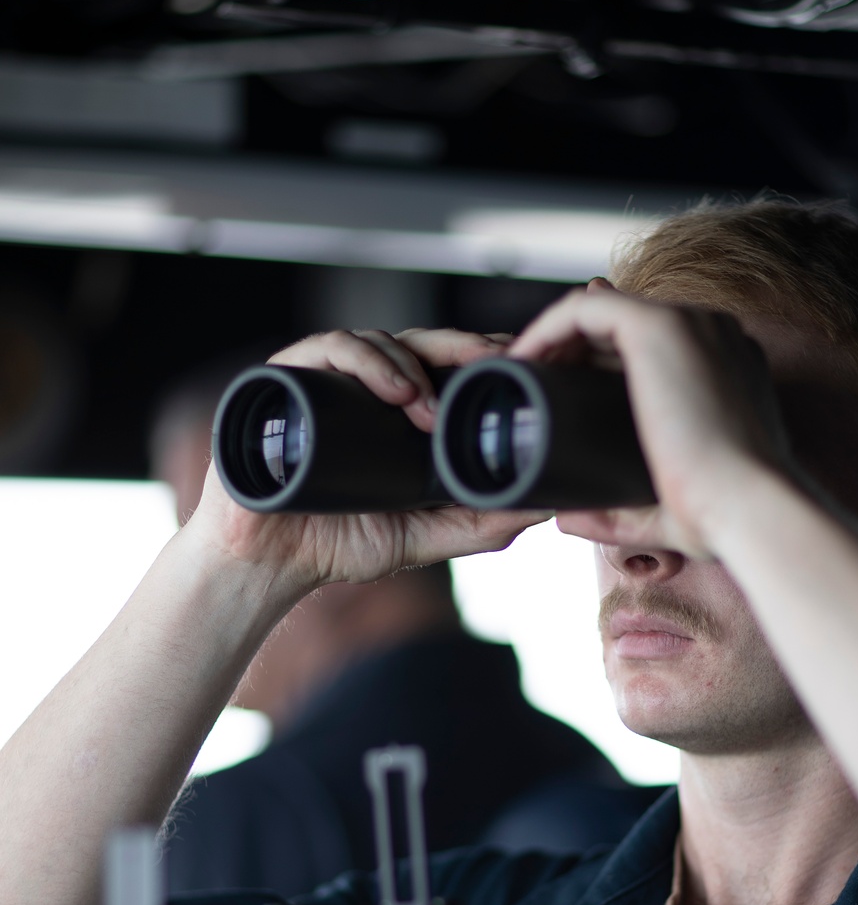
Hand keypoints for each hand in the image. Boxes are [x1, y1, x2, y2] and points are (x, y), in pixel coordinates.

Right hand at [185, 326, 545, 597]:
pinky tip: (394, 391)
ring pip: (378, 339)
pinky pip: (327, 350)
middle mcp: (364, 389)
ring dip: (412, 363)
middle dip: (462, 347)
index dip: (485, 357)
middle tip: (495, 364)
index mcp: (397, 413)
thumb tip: (543, 506)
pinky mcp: (286, 381)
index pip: (447, 365)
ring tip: (432, 405)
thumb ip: (479, 524)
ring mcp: (325, 381)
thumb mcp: (423, 537)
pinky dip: (364, 361)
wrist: (265, 564)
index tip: (523, 368)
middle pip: (421, 343)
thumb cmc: (335, 544)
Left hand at [508, 284, 786, 558]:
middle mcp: (710, 333)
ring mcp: (688, 322)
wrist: (749, 506)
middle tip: (527, 390)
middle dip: (568, 353)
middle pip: (619, 325)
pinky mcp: (659, 326)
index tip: (553, 399)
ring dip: (550, 339)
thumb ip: (620, 512)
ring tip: (516, 378)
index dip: (592, 367)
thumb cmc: (720, 516)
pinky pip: (584, 308)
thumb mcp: (668, 507)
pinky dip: (545, 330)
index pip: (646, 348)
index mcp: (724, 365)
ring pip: (597, 310)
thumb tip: (566, 519)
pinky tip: (520, 361)